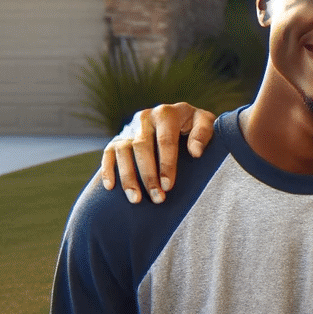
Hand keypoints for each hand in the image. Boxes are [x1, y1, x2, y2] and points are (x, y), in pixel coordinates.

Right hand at [99, 103, 216, 202]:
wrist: (178, 118)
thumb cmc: (194, 125)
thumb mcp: (205, 122)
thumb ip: (203, 133)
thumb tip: (195, 152)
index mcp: (167, 113)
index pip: (165, 140)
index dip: (166, 164)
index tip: (168, 185)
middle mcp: (145, 118)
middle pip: (142, 147)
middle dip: (148, 175)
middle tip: (157, 198)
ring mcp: (129, 128)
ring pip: (123, 151)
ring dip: (128, 177)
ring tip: (136, 199)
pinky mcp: (118, 138)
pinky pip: (108, 153)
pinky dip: (108, 169)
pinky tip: (110, 187)